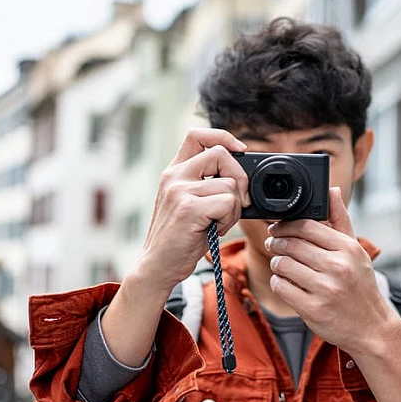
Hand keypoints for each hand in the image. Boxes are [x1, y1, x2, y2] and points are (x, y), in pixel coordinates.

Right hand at [133, 128, 249, 294]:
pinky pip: (228, 203)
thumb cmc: (180, 239)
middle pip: (220, 154)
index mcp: (174, 171)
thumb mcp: (190, 204)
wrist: (157, 267)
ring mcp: (179, 191)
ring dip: (235, 208)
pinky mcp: (188, 208)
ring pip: (230, 184)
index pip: (197, 135)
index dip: (223, 137)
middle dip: (240, 177)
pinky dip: (229, 219)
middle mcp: (174, 176)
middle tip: (239, 201)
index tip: (240, 151)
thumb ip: (207, 185)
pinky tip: (215, 229)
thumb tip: (243, 177)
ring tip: (218, 223)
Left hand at [265, 187, 400, 355]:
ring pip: (283, 265)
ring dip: (277, 263)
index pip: (306, 226)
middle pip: (290, 244)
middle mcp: (337, 267)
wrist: (372, 328)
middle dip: (276, 243)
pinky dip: (279, 282)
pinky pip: (281, 287)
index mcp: (347, 248)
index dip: (285, 225)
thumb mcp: (355, 250)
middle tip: (274, 244)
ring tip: (282, 264)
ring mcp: (325, 289)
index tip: (277, 227)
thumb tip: (332, 189)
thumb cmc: (360, 285)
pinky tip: (286, 282)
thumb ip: (340, 219)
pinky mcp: (313, 309)